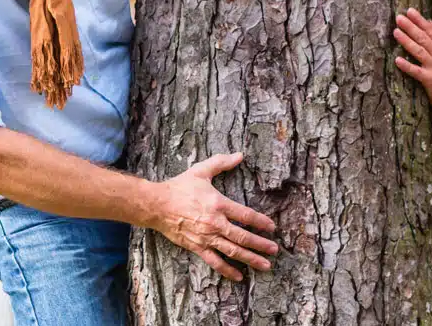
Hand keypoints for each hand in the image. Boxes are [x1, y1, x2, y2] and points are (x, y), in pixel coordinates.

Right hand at [150, 152, 278, 280]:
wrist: (157, 205)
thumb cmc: (179, 187)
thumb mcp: (201, 171)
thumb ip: (221, 162)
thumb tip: (240, 155)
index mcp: (218, 204)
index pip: (246, 215)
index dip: (261, 222)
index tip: (272, 227)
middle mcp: (215, 223)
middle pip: (243, 236)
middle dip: (261, 244)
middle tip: (274, 249)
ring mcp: (206, 237)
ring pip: (233, 251)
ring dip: (251, 259)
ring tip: (265, 265)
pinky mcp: (197, 247)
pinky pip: (215, 261)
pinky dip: (228, 270)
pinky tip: (239, 276)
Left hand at [393, 7, 431, 119]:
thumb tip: (428, 22)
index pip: (431, 30)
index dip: (420, 20)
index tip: (409, 11)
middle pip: (423, 38)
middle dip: (410, 27)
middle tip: (398, 18)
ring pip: (418, 51)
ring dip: (406, 41)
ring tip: (395, 32)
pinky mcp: (430, 80)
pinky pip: (416, 71)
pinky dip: (406, 66)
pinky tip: (397, 60)